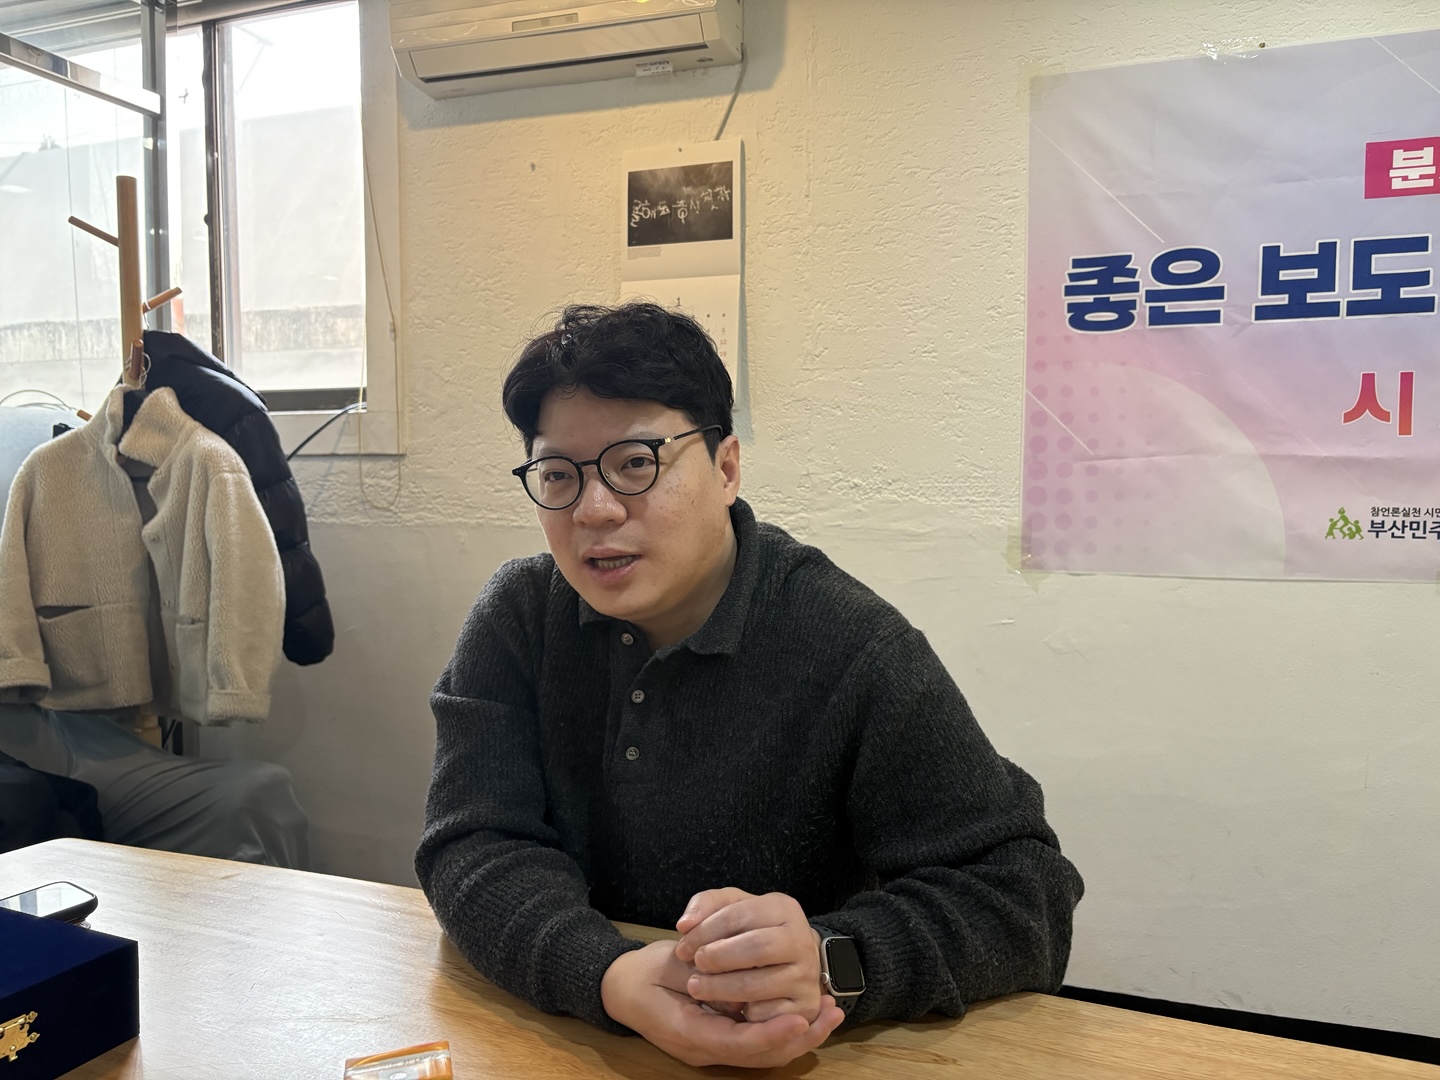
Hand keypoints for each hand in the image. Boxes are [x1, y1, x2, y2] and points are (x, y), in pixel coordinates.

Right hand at [601, 940, 843, 1067]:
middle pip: (761, 1058)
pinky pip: (757, 1045)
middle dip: (799, 1038)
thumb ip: (707, 974)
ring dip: (798, 1036)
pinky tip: (805, 1012)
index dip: (773, 1032)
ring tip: (829, 1013)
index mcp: (690, 1034)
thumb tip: (743, 981)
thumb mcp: (672, 964)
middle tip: (831, 1014)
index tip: (801, 1015)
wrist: (619, 988)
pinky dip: (783, 1032)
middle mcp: (704, 1050)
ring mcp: (712, 1049)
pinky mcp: (719, 1040)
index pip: (740, 1043)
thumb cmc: (644, 973)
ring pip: (764, 1055)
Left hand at [675, 887, 824, 1022]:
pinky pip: (767, 1014)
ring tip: (697, 987)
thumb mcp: (732, 908)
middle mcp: (802, 941)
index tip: (683, 947)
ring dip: (720, 989)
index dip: (705, 931)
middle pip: (756, 948)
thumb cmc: (752, 932)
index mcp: (784, 909)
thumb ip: (706, 906)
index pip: (740, 915)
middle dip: (718, 958)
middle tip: (695, 965)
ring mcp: (807, 976)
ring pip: (758, 985)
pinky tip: (727, 1007)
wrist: (791, 961)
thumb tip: (685, 925)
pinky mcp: (805, 1006)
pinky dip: (742, 1012)